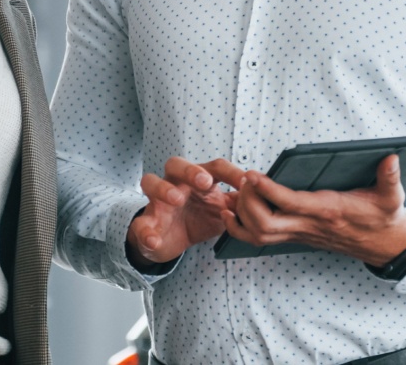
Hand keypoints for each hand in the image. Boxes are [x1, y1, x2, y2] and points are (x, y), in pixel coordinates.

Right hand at [127, 157, 242, 267]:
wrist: (168, 240)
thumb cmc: (196, 218)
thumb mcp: (221, 211)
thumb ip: (239, 203)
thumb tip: (265, 197)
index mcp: (197, 180)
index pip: (214, 167)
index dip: (231, 172)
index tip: (247, 182)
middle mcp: (175, 184)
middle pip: (176, 164)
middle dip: (190, 170)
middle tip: (204, 181)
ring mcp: (157, 202)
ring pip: (151, 182)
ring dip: (163, 189)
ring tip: (176, 200)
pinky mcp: (145, 223)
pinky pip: (141, 225)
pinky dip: (146, 232)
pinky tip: (154, 240)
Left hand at [214, 154, 405, 265]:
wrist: (383, 245)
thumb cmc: (383, 218)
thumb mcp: (392, 197)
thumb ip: (390, 177)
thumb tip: (391, 158)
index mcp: (328, 212)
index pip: (292, 204)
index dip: (269, 191)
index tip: (252, 174)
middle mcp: (310, 226)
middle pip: (266, 225)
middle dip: (247, 203)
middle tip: (241, 180)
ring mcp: (300, 234)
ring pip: (259, 235)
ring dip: (240, 216)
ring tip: (231, 192)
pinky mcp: (296, 237)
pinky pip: (260, 239)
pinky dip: (241, 229)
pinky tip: (231, 212)